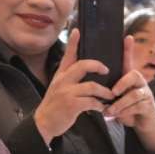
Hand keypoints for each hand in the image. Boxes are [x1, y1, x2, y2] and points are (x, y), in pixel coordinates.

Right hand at [32, 29, 113, 144]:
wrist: (44, 123)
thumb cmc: (55, 105)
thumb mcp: (58, 87)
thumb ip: (68, 77)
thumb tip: (82, 69)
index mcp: (61, 75)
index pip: (68, 55)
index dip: (73, 42)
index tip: (78, 30)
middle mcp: (63, 81)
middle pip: (83, 66)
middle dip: (98, 66)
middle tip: (106, 70)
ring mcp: (67, 92)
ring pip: (91, 86)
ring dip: (104, 91)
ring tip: (110, 95)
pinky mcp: (72, 105)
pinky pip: (91, 102)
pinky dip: (99, 105)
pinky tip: (102, 108)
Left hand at [106, 36, 154, 151]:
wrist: (141, 123)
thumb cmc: (125, 106)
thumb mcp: (116, 97)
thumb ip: (107, 90)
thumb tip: (89, 85)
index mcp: (129, 77)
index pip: (128, 60)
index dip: (128, 49)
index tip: (128, 37)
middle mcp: (139, 82)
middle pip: (134, 74)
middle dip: (122, 83)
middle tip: (112, 93)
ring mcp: (146, 93)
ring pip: (134, 94)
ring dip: (120, 103)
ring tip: (109, 110)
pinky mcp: (148, 105)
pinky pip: (137, 107)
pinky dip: (124, 112)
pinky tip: (116, 117)